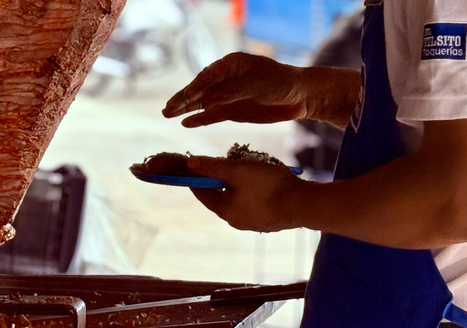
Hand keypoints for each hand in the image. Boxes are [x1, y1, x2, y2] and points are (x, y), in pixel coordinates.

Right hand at [162, 53, 309, 126]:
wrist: (299, 96)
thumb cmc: (280, 82)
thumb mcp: (257, 85)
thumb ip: (231, 91)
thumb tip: (208, 98)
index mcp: (230, 65)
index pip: (207, 76)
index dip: (194, 88)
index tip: (183, 98)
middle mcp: (225, 79)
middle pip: (199, 89)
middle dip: (182, 99)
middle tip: (166, 109)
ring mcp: (227, 95)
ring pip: (202, 103)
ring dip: (185, 109)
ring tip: (167, 114)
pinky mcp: (232, 110)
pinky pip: (211, 115)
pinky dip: (199, 119)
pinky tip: (185, 123)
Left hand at [187, 156, 307, 232]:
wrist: (304, 205)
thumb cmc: (269, 186)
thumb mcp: (238, 171)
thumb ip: (213, 167)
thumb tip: (189, 163)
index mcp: (224, 210)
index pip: (201, 192)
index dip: (196, 177)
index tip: (192, 165)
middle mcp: (235, 220)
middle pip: (221, 195)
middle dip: (222, 178)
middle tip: (227, 162)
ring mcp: (253, 224)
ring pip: (240, 199)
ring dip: (241, 184)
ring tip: (250, 169)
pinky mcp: (269, 222)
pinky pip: (255, 203)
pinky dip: (255, 192)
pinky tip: (266, 182)